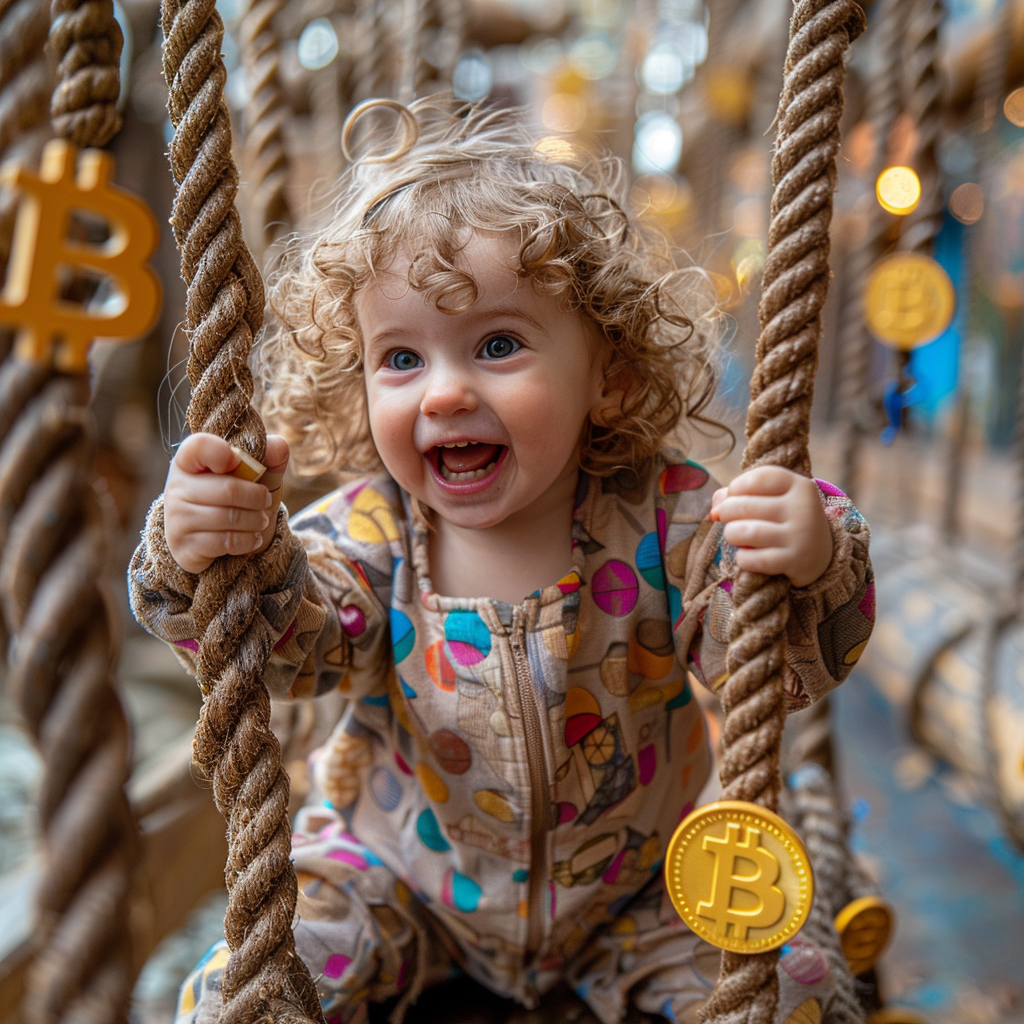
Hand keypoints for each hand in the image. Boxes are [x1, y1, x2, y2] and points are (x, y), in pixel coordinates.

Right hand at [164, 432, 290, 573]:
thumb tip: (279, 445)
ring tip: (261, 519)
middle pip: (228, 490)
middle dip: (257, 497)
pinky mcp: (184, 546)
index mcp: (188, 461)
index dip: (220, 452)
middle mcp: (176, 488)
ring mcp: (177, 518)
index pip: (198, 447)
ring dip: (256, 520)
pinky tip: (253, 537)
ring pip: (228, 518)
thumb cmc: (235, 499)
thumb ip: (268, 459)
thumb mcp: (254, 476)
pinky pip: (225, 542)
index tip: (237, 462)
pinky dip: (248, 540)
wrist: (216, 538)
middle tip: (266, 501)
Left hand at [709, 466, 832, 587]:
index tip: (736, 497)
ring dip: (731, 535)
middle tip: (729, 520)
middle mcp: (802, 508)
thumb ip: (738, 494)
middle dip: (725, 513)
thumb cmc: (785, 519)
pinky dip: (742, 558)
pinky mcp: (793, 561)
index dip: (736, 487)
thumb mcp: (771, 499)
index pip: (756, 478)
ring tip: (736, 536)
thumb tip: (714, 510)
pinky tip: (749, 556)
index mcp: (799, 485)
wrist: (821, 555)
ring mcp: (800, 536)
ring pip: (742, 532)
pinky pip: (750, 559)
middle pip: (742, 505)